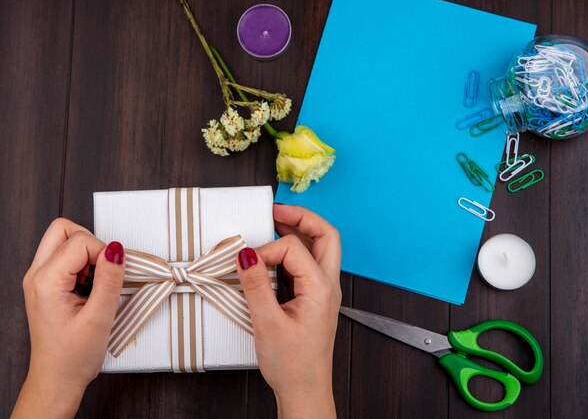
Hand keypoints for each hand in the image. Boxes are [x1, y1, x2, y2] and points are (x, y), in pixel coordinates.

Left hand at [13, 218, 125, 418]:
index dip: (104, 254)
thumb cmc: (72, 356)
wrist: (57, 379)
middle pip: (64, 229)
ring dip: (87, 254)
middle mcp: (36, 275)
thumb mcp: (99, 318)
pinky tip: (89, 288)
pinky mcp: (46, 284)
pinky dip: (83, 264)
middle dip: (91, 243)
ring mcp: (39, 278)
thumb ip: (109, 279)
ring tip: (95, 283)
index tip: (113, 276)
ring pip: (64, 240)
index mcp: (46, 281)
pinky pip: (65, 256)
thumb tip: (117, 249)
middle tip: (103, 270)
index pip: (81, 241)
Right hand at [236, 204, 341, 418]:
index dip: (268, 249)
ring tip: (274, 223)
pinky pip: (308, 264)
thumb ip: (256, 285)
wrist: (305, 391)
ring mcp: (323, 291)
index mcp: (321, 288)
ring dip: (299, 231)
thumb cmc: (293, 365)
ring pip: (320, 248)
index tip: (247, 263)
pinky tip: (274, 255)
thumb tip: (245, 254)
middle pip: (326, 235)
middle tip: (276, 210)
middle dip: (302, 217)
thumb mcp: (267, 323)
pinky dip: (293, 252)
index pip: (294, 248)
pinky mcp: (314, 298)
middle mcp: (327, 285)